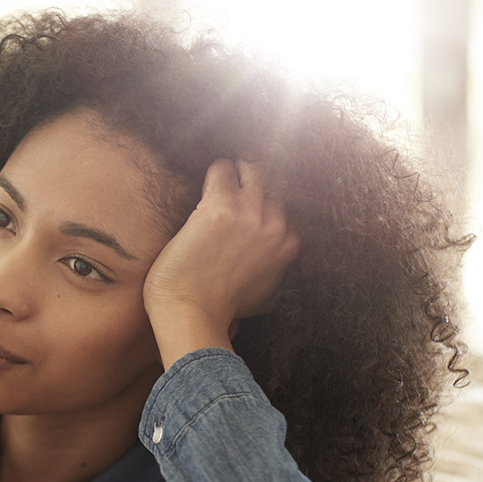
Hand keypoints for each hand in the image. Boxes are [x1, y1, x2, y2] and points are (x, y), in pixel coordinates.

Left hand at [143, 159, 299, 367]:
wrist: (192, 313)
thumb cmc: (221, 307)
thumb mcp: (267, 291)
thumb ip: (275, 267)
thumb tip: (272, 257)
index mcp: (290, 243)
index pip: (286, 203)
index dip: (266, 198)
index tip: (250, 199)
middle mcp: (276, 224)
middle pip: (272, 180)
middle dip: (254, 179)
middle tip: (235, 182)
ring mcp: (250, 212)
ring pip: (251, 168)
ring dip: (235, 170)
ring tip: (221, 178)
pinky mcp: (220, 205)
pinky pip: (222, 168)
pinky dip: (214, 171)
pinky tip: (206, 181)